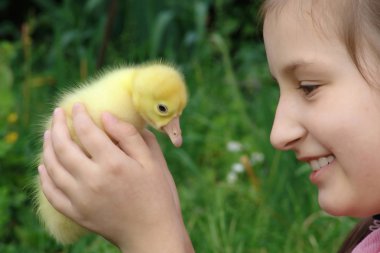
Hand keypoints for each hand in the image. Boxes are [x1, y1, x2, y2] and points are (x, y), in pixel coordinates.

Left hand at [38, 104, 193, 252]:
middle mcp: (93, 180)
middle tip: (57, 113)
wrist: (152, 233)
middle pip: (64, 147)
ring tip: (48, 134)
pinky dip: (44, 177)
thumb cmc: (158, 194)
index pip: (87, 131)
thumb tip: (106, 116)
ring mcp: (81, 199)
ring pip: (53, 167)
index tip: (77, 105)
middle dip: (57, 126)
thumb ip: (129, 136)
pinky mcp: (76, 213)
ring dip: (47, 147)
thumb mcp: (152, 161)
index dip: (79, 115)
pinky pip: (52, 193)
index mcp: (114, 164)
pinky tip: (44, 166)